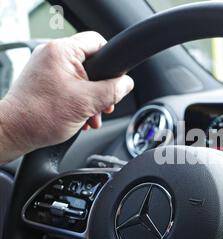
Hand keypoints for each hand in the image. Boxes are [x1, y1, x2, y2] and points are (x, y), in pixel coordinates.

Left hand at [0, 32, 133, 161]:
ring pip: (82, 78)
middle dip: (102, 88)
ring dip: (92, 98)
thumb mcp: (87, 103)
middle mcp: (52, 54)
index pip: (97, 42)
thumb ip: (112, 90)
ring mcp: (46, 68)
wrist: (15, 132)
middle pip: (92, 64)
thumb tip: (127, 83)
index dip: (112, 61)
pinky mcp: (44, 81)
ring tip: (91, 115)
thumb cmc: (40, 116)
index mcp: (61, 51)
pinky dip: (79, 100)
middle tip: (104, 105)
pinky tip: (81, 116)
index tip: (116, 79)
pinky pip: (70, 85)